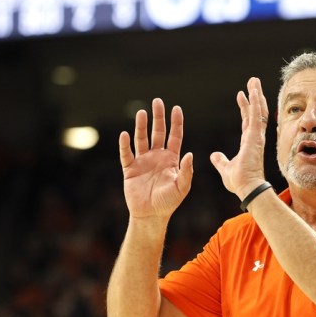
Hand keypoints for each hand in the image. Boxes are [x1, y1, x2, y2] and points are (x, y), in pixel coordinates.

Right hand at [118, 98, 193, 218]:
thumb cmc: (169, 202)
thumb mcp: (182, 187)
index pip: (175, 136)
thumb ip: (186, 171)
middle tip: (158, 101)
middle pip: (158, 132)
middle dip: (158, 117)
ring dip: (141, 126)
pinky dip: (124, 145)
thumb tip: (190, 154)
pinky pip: (126, 154)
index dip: (176, 123)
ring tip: (142, 112)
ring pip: (141, 139)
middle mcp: (157, 156)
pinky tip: (124, 135)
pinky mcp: (130, 169)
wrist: (151, 215)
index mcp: (171, 159)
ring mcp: (143, 161)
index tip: (176, 108)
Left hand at [210, 77, 269, 198]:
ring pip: (258, 111)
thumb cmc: (240, 182)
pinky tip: (255, 91)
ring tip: (254, 81)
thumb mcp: (226, 169)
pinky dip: (256, 103)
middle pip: (255, 113)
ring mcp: (256, 136)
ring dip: (256, 95)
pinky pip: (256, 116)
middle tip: (253, 83)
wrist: (247, 188)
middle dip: (254, 97)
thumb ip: (220, 161)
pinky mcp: (255, 137)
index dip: (245, 108)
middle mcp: (255, 138)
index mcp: (249, 144)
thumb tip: (214, 155)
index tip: (242, 95)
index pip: (247, 121)